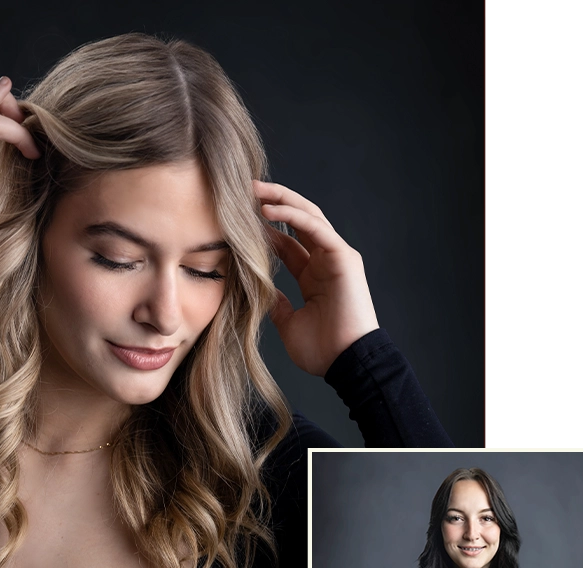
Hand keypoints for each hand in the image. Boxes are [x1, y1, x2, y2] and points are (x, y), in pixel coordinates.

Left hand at [255, 180, 378, 376]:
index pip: (286, 243)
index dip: (263, 228)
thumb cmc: (322, 350)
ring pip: (307, 216)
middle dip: (272, 203)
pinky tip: (267, 210)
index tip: (236, 218)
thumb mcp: (288, 323)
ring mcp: (336, 257)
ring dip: (280, 200)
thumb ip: (275, 303)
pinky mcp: (343, 257)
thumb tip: (258, 291)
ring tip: (252, 190)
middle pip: (297, 221)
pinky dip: (292, 216)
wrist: (346, 362)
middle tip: (243, 190)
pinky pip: (315, 227)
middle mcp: (325, 261)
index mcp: (313, 277)